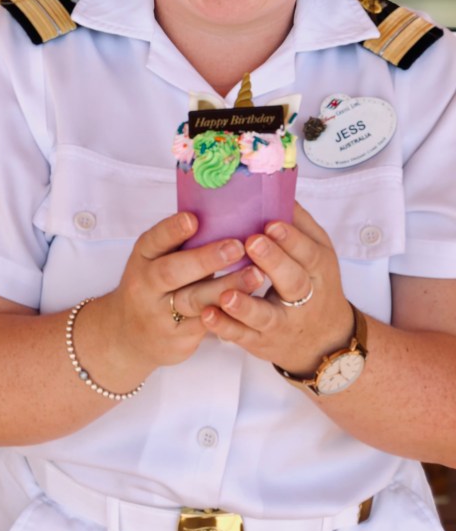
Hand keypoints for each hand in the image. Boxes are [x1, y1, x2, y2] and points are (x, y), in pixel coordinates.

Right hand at [102, 211, 264, 373]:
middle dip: (205, 259)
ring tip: (256, 274)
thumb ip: (180, 243)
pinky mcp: (176, 338)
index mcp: (143, 257)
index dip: (173, 229)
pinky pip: (206, 325)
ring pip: (194, 300)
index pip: (154, 240)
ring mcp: (159, 314)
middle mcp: (146, 285)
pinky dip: (229, 313)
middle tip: (237, 246)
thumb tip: (223, 213)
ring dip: (226, 287)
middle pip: (173, 272)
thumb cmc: (153, 285)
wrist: (128, 335)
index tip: (194, 219)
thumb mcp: (154, 260)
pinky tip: (251, 301)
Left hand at [199, 203, 354, 374]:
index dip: (291, 239)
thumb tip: (277, 188)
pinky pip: (242, 336)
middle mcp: (303, 298)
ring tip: (225, 293)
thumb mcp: (317, 253)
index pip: (308, 252)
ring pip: (264, 315)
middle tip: (251, 243)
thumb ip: (300, 223)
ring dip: (245, 303)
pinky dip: (224, 326)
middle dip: (273, 261)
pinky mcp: (261, 342)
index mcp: (317, 270)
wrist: (323, 341)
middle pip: (292, 281)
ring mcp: (281, 323)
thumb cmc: (313, 283)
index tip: (271, 223)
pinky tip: (206, 314)